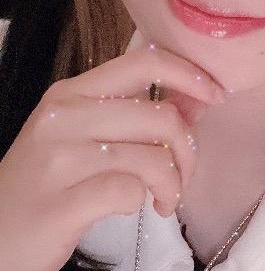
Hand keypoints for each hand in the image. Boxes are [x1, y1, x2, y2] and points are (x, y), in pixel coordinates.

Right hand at [0, 48, 222, 270]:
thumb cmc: (45, 188)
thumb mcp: (79, 138)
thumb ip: (130, 116)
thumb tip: (195, 100)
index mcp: (70, 94)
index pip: (144, 60)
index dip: (190, 75)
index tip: (214, 96)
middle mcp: (64, 117)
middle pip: (160, 115)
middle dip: (188, 149)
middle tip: (182, 176)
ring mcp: (61, 159)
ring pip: (153, 155)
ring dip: (173, 183)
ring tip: (163, 198)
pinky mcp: (64, 201)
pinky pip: (131, 190)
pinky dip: (146, 202)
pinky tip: (142, 209)